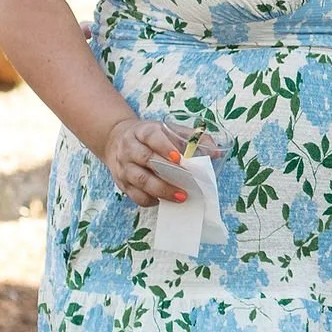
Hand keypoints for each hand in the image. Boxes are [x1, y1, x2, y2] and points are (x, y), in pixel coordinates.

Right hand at [100, 116, 218, 206]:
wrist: (116, 140)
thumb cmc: (150, 137)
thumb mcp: (168, 130)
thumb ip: (192, 138)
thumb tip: (215, 151)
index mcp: (142, 131)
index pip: (151, 136)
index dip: (164, 147)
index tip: (178, 158)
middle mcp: (129, 148)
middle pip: (145, 159)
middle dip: (167, 173)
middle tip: (187, 182)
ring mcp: (123, 166)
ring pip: (139, 180)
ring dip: (161, 190)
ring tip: (180, 196)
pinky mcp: (121, 183)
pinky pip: (135, 194)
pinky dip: (150, 199)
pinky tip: (164, 201)